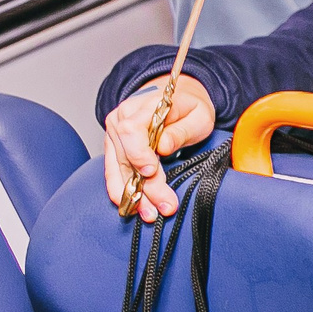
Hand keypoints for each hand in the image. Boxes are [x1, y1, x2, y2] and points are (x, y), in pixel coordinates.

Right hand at [100, 75, 213, 222]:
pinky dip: (121, 190)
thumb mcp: (199, 115)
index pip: (131, 131)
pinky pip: (113, 171)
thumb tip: (164, 146)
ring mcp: (114, 133)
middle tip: (164, 206)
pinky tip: (130, 207)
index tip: (151, 172)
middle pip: (126, 156)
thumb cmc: (190, 107)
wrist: (179, 97)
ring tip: (149, 214)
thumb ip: (182, 130)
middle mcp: (122, 119)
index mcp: (144, 106)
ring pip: (118, 169)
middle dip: (144, 186)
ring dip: (132, 195)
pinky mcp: (114, 147)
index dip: (139, 153)